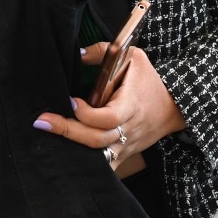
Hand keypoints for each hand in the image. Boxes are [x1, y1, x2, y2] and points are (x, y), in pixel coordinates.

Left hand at [34, 44, 185, 163]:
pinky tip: (65, 158)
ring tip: (48, 141)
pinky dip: (86, 166)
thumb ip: (104, 52)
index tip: (71, 101)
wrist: (175, 106)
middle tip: (43, 121)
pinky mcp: (124, 153)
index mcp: (131, 106)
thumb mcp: (134, 57)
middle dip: (68, 131)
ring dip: (73, 151)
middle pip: (98, 140)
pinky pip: (105, 165)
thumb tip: (78, 54)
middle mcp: (129, 129)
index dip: (87, 114)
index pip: (109, 118)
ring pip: (100, 157)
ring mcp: (127, 145)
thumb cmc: (150, 80)